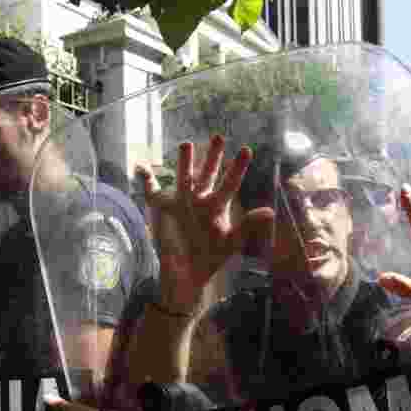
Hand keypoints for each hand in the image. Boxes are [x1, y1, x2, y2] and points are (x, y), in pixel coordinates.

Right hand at [136, 136, 273, 311]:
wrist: (186, 274)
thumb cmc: (211, 257)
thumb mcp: (232, 242)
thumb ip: (249, 225)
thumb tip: (270, 211)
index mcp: (217, 206)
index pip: (230, 183)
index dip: (238, 168)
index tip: (246, 150)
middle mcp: (200, 200)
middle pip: (207, 173)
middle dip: (213, 156)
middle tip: (219, 136)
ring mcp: (181, 202)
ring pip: (183, 176)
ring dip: (185, 162)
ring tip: (187, 144)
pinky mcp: (164, 208)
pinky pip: (152, 191)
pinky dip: (146, 179)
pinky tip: (141, 166)